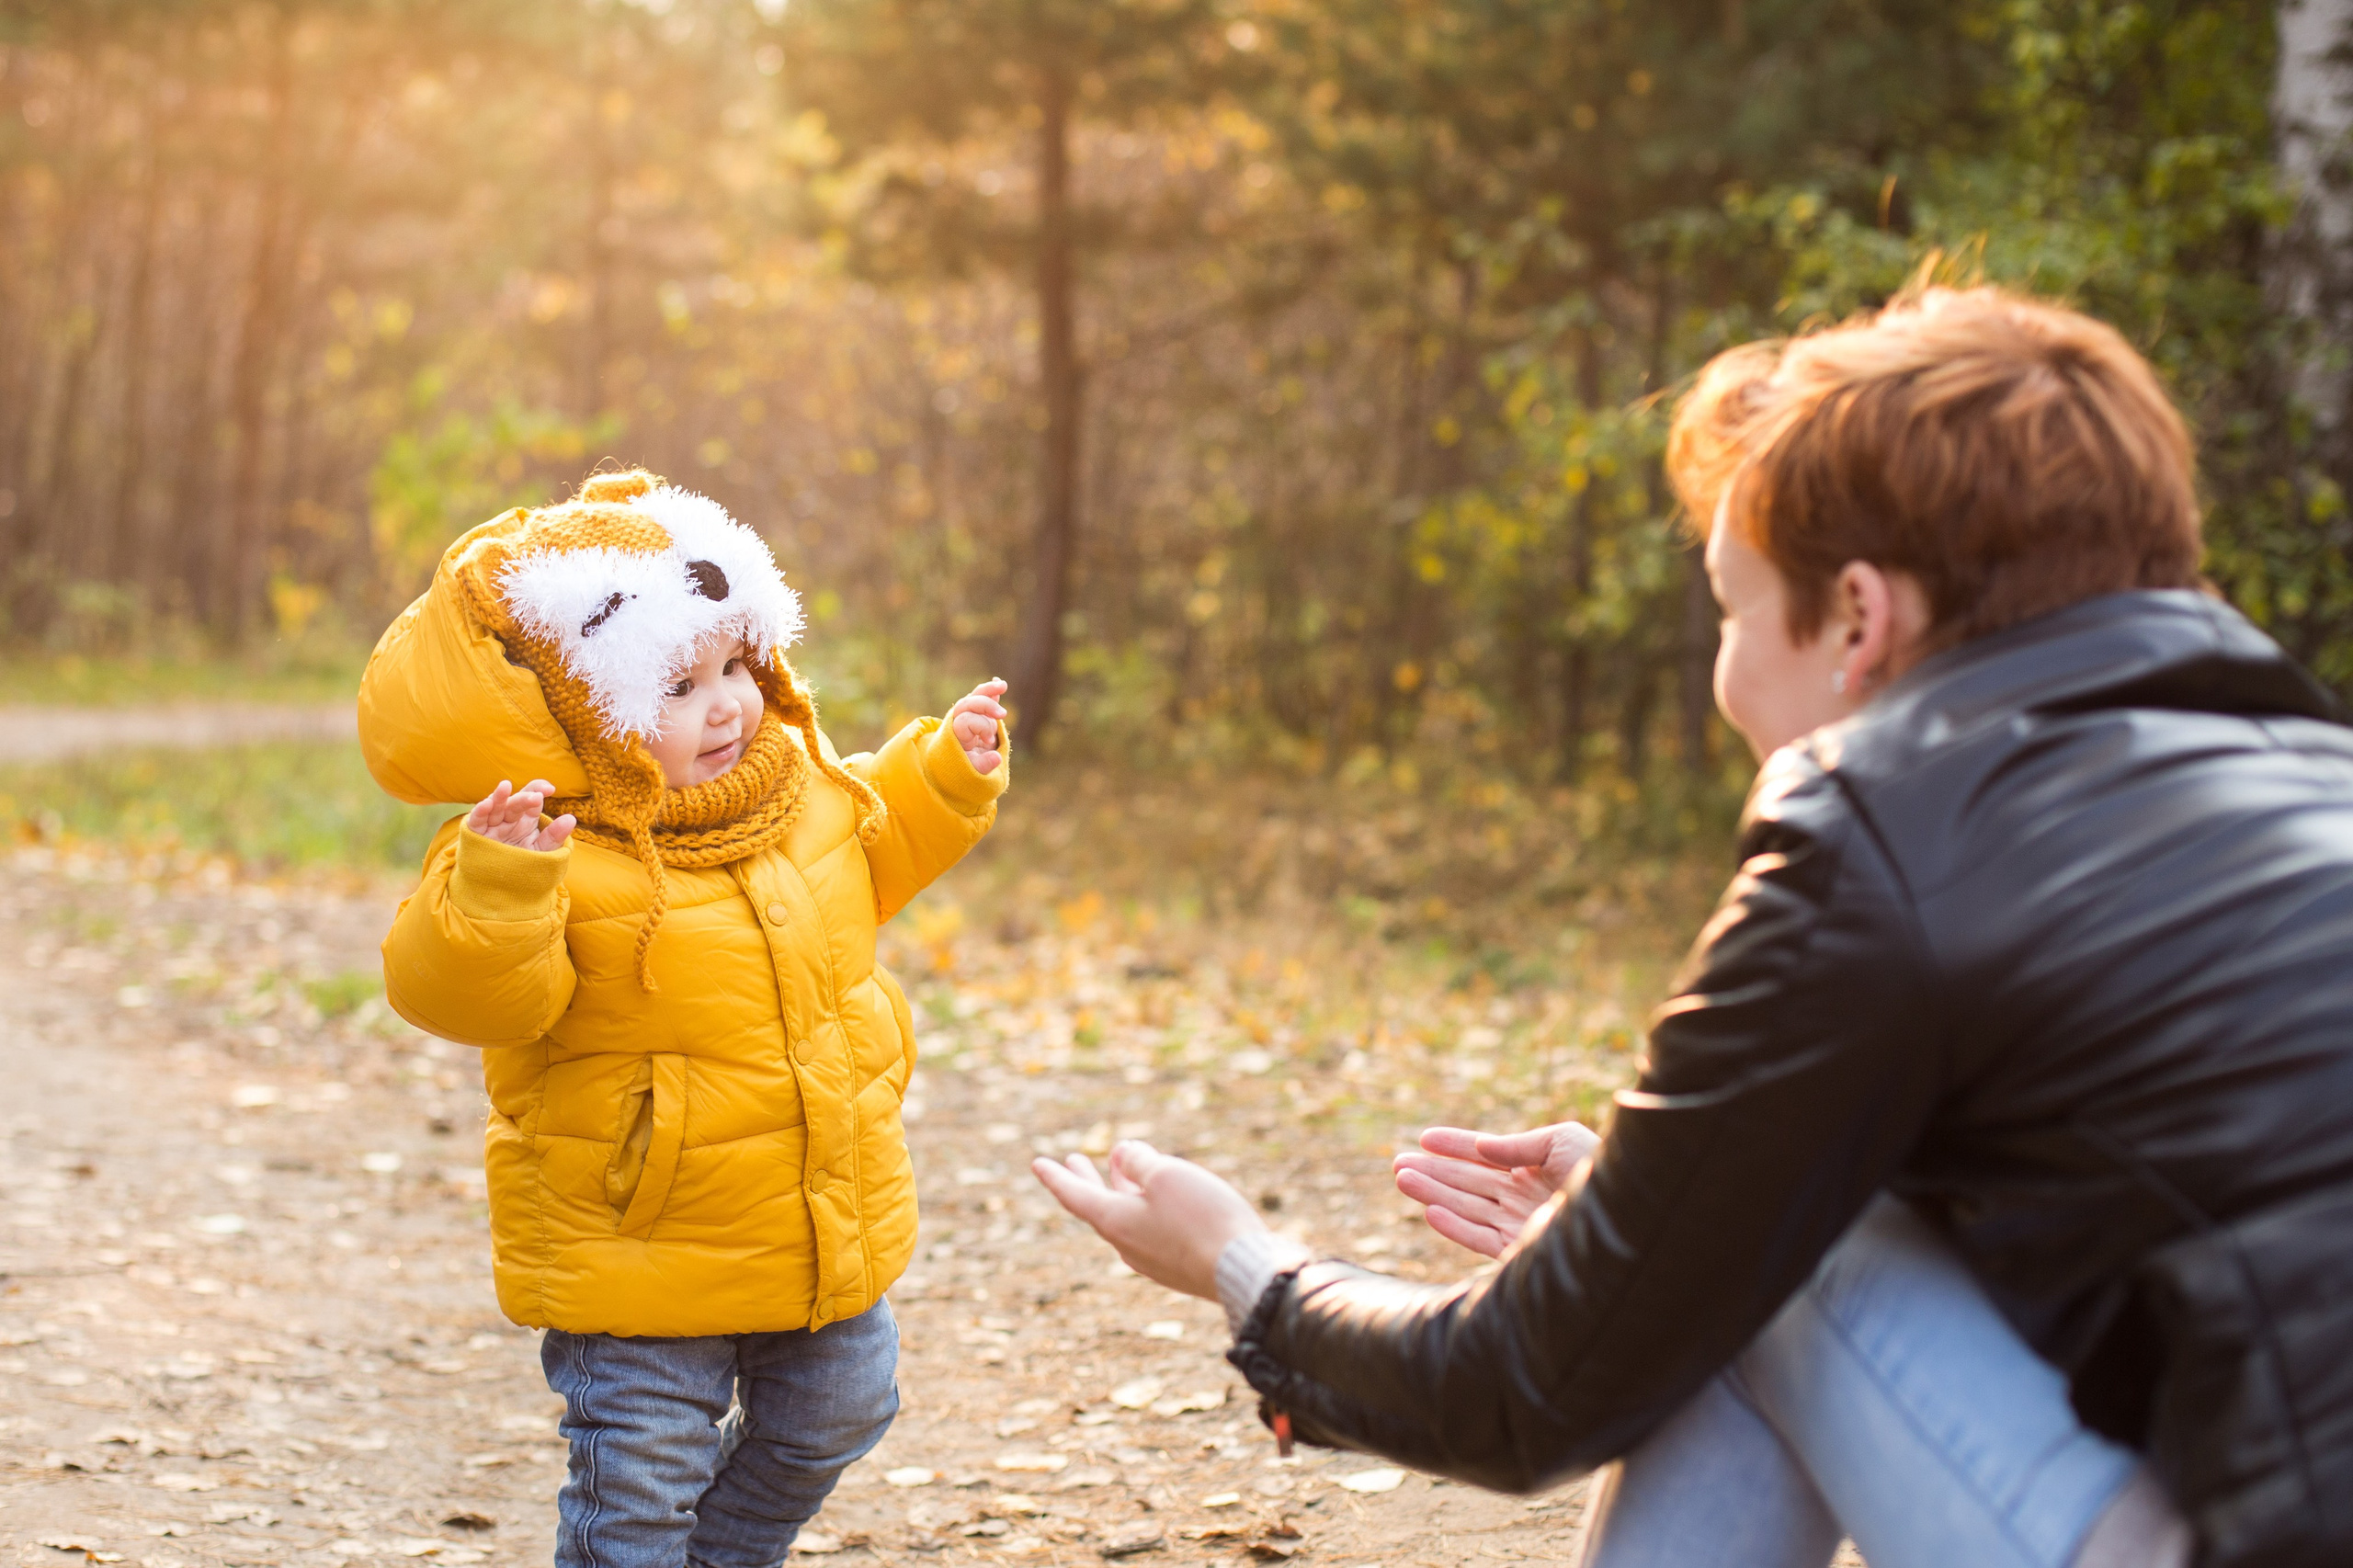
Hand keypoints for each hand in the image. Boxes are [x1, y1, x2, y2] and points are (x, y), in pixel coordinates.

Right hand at [465, 778, 575, 853]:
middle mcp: (509, 818)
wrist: (502, 886)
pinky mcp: (477, 834)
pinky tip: (486, 804)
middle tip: (536, 797)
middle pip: (515, 803)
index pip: (533, 798)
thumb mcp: (540, 850)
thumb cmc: (523, 864)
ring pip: (495, 807)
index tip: (550, 789)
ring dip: (499, 797)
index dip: (539, 789)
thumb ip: (554, 836)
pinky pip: (476, 821)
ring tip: (505, 786)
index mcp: (526, 818)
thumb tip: (571, 819)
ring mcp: (492, 825)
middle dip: (524, 798)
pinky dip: (480, 812)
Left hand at [947, 679, 1007, 774]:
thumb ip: (983, 765)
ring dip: (988, 690)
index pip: (965, 720)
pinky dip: (990, 691)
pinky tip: (1000, 683)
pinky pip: (981, 697)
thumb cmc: (964, 767)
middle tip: (1003, 714)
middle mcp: (958, 720)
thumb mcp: (971, 770)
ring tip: (1003, 686)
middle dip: (985, 705)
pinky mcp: (978, 713)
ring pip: (974, 696)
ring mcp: (968, 714)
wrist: (957, 763)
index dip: (980, 727)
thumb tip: (997, 758)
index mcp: (956, 734)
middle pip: (968, 704)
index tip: (989, 740)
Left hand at [1032, 1141, 1264, 1299]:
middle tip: (1074, 1159)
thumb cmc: (1202, 1218)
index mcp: (1115, 1222)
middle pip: (1098, 1206)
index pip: (1075, 1196)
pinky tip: (1162, 1199)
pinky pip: (1150, 1230)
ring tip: (1122, 1167)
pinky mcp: (1177, 1267)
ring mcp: (1152, 1260)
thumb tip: (1123, 1154)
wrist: (1244, 1272)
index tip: (1037, 1163)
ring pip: (1127, 1217)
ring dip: (1121, 1189)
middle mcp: (1126, 1245)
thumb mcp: (1166, 1175)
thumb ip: (1139, 1162)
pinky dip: (1145, 1206)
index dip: (1056, 1176)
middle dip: (1087, 1179)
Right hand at [1392, 1122, 1600, 1257]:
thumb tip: (1482, 1147)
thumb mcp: (1563, 1141)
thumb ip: (1519, 1144)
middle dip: (1433, 1171)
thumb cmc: (1601, 1173)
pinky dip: (1453, 1226)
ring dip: (1433, 1193)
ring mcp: (1519, 1225)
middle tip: (1397, 1162)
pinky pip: (1479, 1239)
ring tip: (1401, 1178)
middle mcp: (1523, 1198)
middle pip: (1468, 1183)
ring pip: (1466, 1208)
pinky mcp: (1520, 1253)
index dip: (1455, 1145)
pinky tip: (1429, 1211)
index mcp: (1535, 1170)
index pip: (1485, 1157)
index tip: (1424, 1137)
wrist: (1625, 1217)